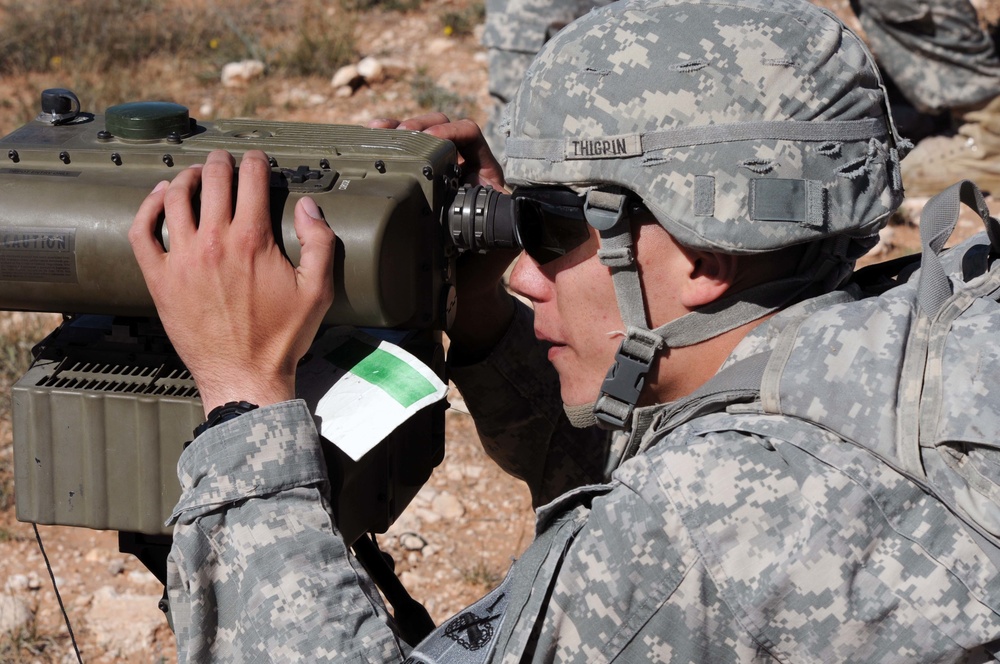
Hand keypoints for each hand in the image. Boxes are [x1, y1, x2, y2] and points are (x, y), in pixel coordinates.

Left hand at [129, 149, 335, 413]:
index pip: (252, 180)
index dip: (257, 163)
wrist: (243, 375)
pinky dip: (148, 206)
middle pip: (213, 180)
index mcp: (252, 239)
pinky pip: (142, 231)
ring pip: (176, 198)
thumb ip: (319, 243)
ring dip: (187, 177)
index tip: (258, 160)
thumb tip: (308, 206)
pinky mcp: (160, 279)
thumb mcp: (318, 291)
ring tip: (195, 174)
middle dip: (222, 162)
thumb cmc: (282, 337)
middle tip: (225, 160)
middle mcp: (214, 241)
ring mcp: (182, 259)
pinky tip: (159, 197)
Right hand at [369, 114, 516, 359]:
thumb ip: (507, 225)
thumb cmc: (484, 267)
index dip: (453, 131)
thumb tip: (509, 210)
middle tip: (399, 134)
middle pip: (441, 129)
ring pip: (416, 139)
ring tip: (378, 129)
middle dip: (419, 125)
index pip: (471, 136)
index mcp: (482, 176)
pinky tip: (368, 139)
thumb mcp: (502, 243)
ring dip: (396, 129)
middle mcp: (458, 170)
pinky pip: (399, 160)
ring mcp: (433, 178)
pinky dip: (384, 147)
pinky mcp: (411, 188)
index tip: (432, 141)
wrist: (462, 291)